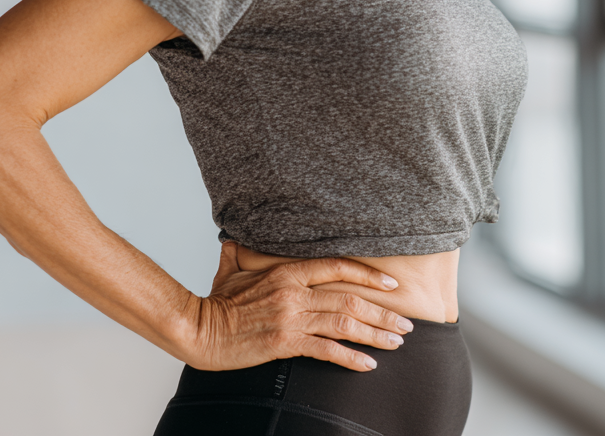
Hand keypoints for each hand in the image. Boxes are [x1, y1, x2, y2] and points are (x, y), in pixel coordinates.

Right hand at [180, 242, 415, 371]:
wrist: (199, 329)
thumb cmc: (216, 301)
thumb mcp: (233, 269)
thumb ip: (243, 253)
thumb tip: (236, 239)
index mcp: (287, 270)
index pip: (337, 267)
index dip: (368, 275)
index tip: (391, 286)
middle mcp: (295, 292)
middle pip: (350, 299)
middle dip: (383, 313)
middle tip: (406, 324)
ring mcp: (291, 317)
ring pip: (345, 324)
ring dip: (376, 334)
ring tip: (397, 343)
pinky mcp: (285, 343)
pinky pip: (326, 350)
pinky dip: (351, 358)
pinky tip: (368, 365)